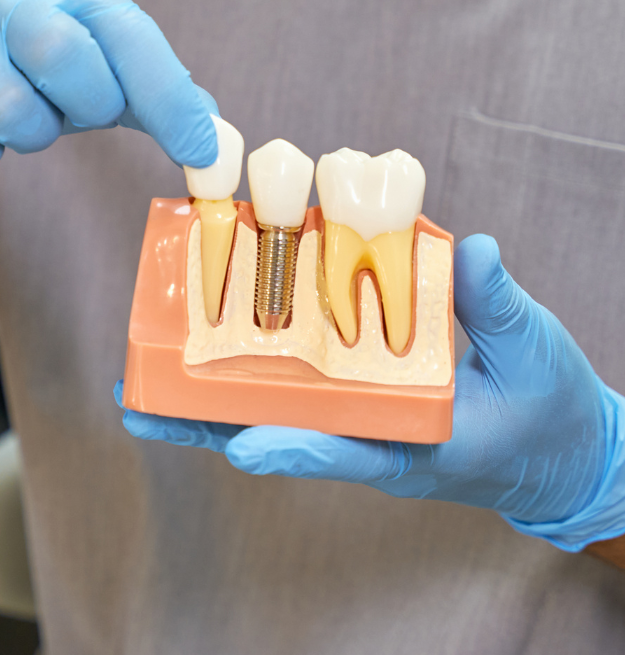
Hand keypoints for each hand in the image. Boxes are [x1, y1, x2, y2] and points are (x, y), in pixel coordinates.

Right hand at [0, 0, 217, 201]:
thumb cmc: (21, 74)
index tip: (199, 150)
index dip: (167, 95)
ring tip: (12, 115)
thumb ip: (153, 93)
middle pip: (65, 52)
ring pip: (11, 110)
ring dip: (26, 135)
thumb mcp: (92, 70)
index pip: (125, 29)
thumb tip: (215, 137)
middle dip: (83, 103)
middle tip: (69, 109)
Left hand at [120, 234, 624, 550]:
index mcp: (415, 441)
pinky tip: (201, 340)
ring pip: (270, 408)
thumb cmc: (546, 407)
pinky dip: (245, 364)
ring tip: (142, 380)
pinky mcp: (353, 391)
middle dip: (209, 422)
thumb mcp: (533, 355)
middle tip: (139, 406)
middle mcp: (370, 431)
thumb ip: (499, 307)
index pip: (348, 447)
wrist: (559, 444)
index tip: (243, 445)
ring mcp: (355, 413)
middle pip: (278, 429)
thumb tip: (472, 251)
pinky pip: (289, 382)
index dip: (296, 447)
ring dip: (207, 394)